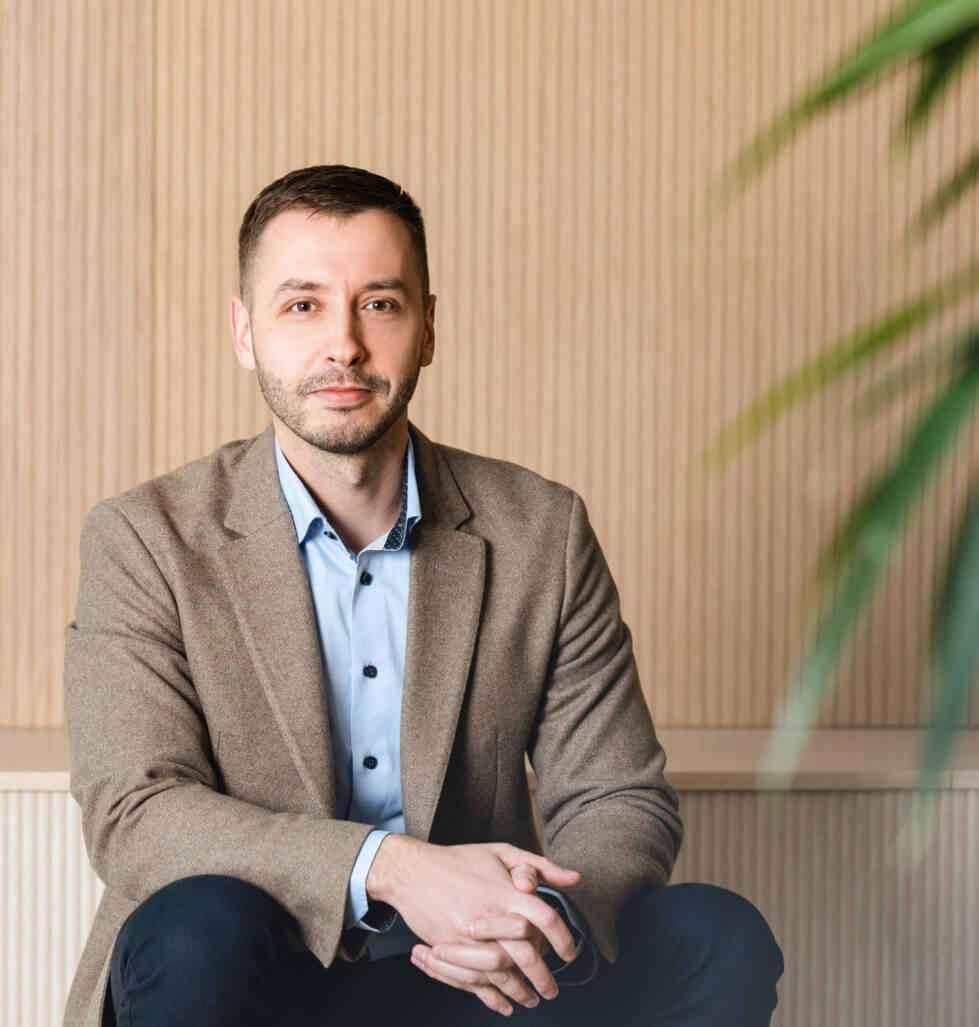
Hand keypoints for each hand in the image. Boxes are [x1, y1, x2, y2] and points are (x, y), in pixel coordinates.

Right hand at [367, 837, 579, 1014]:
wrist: (413, 871)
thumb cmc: (459, 859)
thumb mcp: (502, 851)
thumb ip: (540, 866)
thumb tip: (574, 878)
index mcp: (506, 891)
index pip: (545, 918)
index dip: (562, 938)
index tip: (569, 952)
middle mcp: (489, 915)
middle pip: (526, 955)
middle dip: (544, 977)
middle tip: (552, 990)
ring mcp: (467, 936)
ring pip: (501, 974)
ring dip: (520, 992)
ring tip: (531, 999)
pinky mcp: (449, 950)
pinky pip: (474, 981)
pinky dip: (491, 998)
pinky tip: (503, 1004)